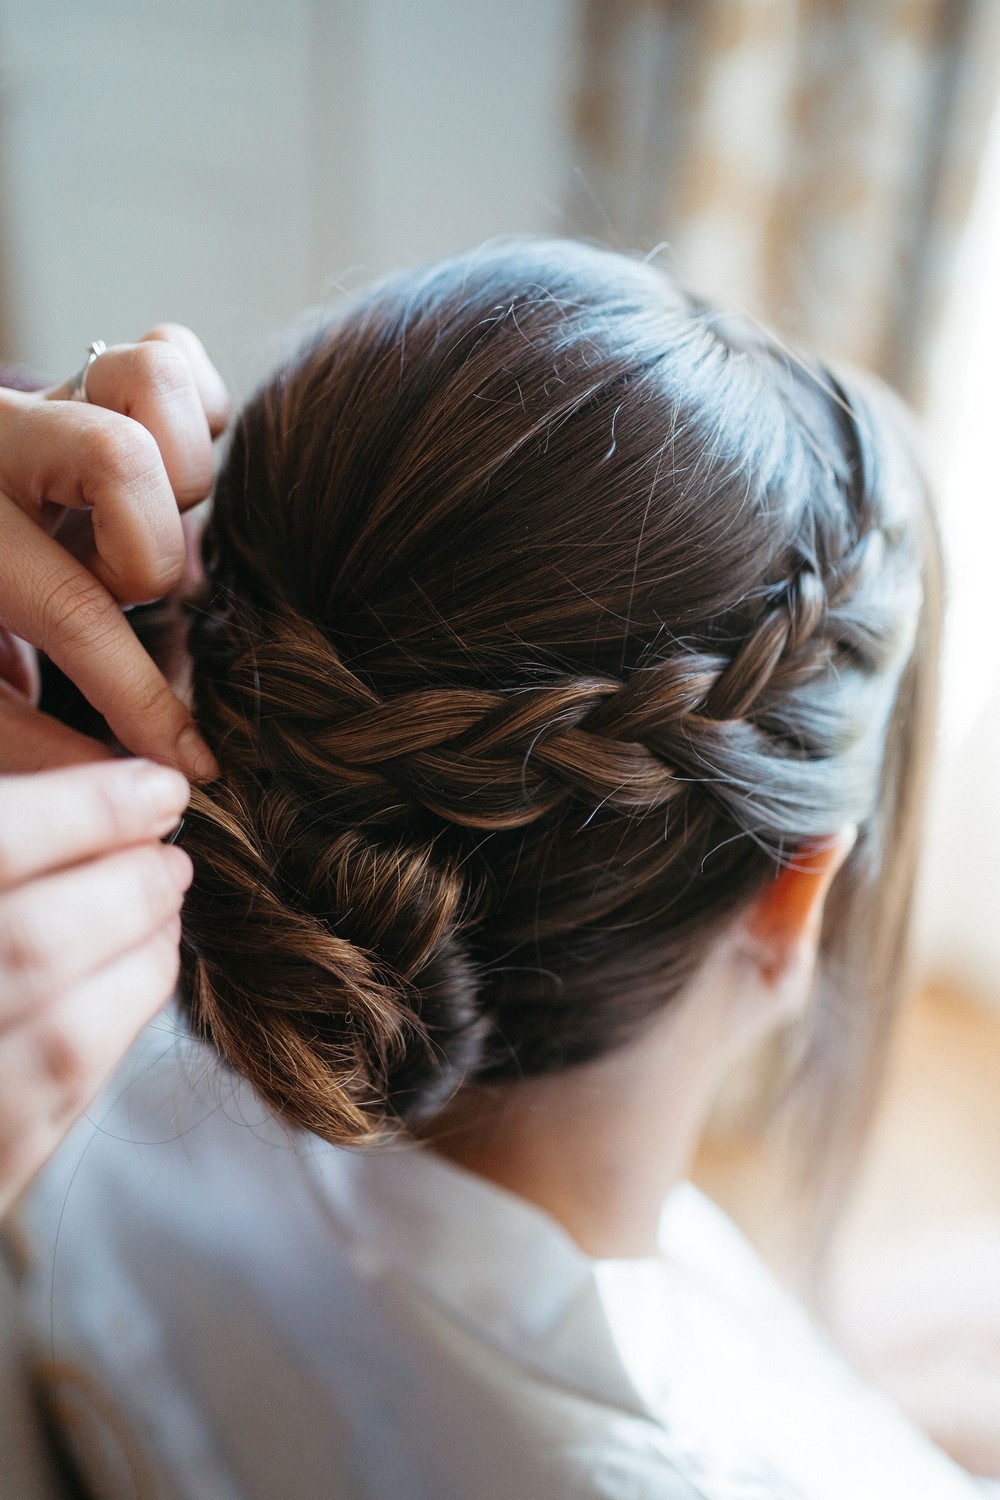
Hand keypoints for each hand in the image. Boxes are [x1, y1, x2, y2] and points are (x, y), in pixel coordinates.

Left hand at [0, 324, 227, 779]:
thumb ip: (31, 737)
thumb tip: (136, 781)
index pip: (69, 607)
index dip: (141, 695)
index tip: (192, 758)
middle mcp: (1, 442)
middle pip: (119, 455)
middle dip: (150, 549)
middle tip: (129, 591)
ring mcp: (52, 394)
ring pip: (154, 377)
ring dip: (182, 470)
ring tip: (150, 528)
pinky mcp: (92, 372)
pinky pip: (173, 350)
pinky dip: (197, 413)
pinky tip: (170, 479)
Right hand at [0, 759, 190, 1216]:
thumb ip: (13, 829)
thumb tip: (99, 782)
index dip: (86, 809)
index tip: (158, 787)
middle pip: (33, 941)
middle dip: (127, 886)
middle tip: (170, 851)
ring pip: (62, 1031)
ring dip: (140, 952)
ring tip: (164, 900)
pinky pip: (64, 1092)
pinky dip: (124, 1014)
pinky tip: (145, 962)